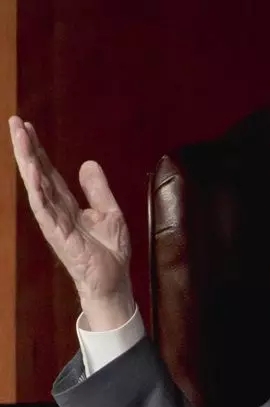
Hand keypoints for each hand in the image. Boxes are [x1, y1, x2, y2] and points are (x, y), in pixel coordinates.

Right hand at [8, 116, 134, 329]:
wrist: (113, 279)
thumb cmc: (109, 251)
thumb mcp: (109, 212)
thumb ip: (97, 189)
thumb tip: (87, 163)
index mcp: (67, 204)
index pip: (49, 171)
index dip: (38, 150)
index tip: (27, 126)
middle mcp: (55, 209)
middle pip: (37, 173)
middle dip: (26, 148)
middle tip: (15, 121)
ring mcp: (53, 221)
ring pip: (35, 185)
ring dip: (27, 161)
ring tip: (18, 137)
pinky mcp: (57, 233)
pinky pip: (43, 208)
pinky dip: (37, 189)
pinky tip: (31, 171)